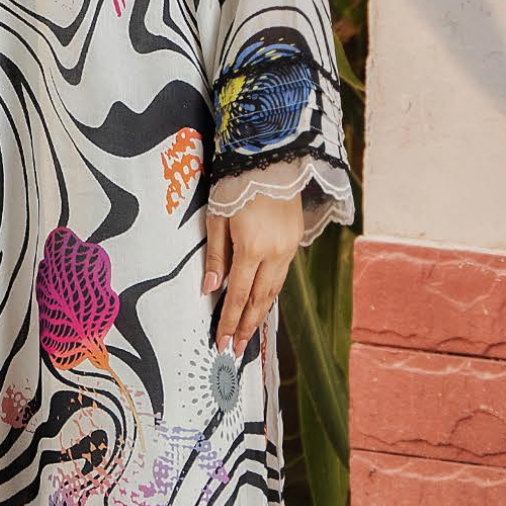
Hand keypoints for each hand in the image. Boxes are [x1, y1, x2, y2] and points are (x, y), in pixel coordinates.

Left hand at [202, 191, 304, 355]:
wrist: (270, 156)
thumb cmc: (236, 183)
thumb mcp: (217, 219)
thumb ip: (215, 257)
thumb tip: (210, 290)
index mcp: (252, 248)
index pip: (238, 295)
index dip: (229, 321)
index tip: (221, 342)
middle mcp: (275, 252)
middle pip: (260, 300)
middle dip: (246, 327)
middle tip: (234, 349)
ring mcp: (289, 247)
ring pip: (274, 290)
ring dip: (260, 314)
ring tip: (247, 334)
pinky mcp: (295, 240)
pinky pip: (282, 275)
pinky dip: (271, 294)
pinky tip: (262, 304)